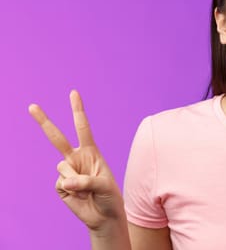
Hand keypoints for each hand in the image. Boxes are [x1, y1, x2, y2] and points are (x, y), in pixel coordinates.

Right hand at [29, 90, 124, 230]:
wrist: (103, 216)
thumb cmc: (109, 196)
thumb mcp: (105, 185)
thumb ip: (87, 180)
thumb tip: (66, 180)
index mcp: (91, 152)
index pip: (82, 127)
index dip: (77, 110)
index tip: (73, 92)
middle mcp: (77, 158)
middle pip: (57, 138)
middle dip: (44, 121)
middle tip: (31, 106)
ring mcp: (67, 171)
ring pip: (63, 166)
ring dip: (77, 179)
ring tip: (88, 189)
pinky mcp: (60, 185)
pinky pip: (62, 182)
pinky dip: (72, 190)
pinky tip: (80, 195)